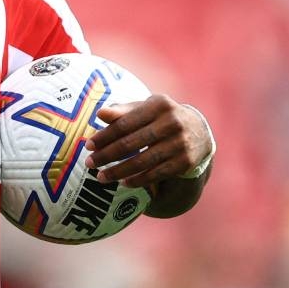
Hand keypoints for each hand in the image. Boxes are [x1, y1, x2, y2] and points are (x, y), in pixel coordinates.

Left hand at [84, 95, 211, 188]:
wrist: (199, 131)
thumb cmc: (163, 117)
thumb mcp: (147, 108)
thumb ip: (124, 111)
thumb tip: (100, 114)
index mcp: (159, 105)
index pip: (125, 123)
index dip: (105, 135)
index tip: (88, 145)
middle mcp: (172, 123)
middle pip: (132, 143)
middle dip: (107, 155)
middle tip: (90, 163)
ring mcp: (180, 144)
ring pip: (142, 162)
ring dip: (119, 171)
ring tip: (101, 177)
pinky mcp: (185, 162)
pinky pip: (156, 174)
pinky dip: (138, 180)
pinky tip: (123, 182)